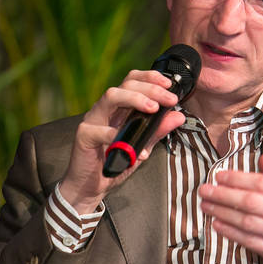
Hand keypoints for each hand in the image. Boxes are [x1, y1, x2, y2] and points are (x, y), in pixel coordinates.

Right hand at [60, 69, 185, 213]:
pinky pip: (97, 129)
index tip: (169, 84)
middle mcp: (106, 108)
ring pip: (111, 96)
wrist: (91, 185)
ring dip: (134, 99)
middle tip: (169, 100)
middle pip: (125, 85)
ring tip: (152, 108)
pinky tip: (127, 143)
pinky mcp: (84, 135)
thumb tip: (178, 116)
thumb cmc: (115, 161)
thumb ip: (158, 130)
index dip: (151, 77)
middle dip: (151, 89)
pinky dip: (113, 133)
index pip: (133, 81)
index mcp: (119, 107)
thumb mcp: (142, 145)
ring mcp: (93, 119)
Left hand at [198, 154, 262, 263]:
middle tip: (206, 189)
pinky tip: (218, 224)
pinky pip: (250, 242)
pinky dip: (231, 233)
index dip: (238, 179)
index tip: (220, 176)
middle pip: (252, 203)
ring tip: (206, 204)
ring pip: (248, 223)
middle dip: (224, 195)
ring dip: (223, 213)